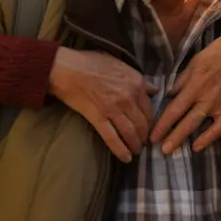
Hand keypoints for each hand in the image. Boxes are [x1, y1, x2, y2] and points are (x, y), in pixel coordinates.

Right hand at [48, 47, 157, 162]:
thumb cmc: (90, 62)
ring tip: (136, 151)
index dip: (151, 122)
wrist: (66, 68)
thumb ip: (138, 78)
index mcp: (135, 82)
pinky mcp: (98, 118)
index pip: (149, 108)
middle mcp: (128, 97)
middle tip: (144, 143)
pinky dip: (121, 150)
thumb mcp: (119, 64)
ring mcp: (113, 109)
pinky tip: (126, 158)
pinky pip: (113, 138)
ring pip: (131, 133)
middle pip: (142, 123)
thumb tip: (153, 89)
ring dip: (135, 145)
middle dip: (145, 136)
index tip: (150, 128)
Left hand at [149, 21, 220, 153]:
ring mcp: (219, 104)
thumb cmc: (217, 53)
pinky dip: (209, 138)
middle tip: (157, 149)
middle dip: (169, 136)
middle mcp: (205, 97)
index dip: (162, 124)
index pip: (174, 108)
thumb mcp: (194, 62)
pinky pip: (220, 128)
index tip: (151, 135)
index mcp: (194, 85)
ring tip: (171, 150)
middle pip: (184, 121)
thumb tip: (168, 94)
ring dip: (183, 138)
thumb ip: (181, 80)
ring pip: (198, 125)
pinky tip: (197, 146)